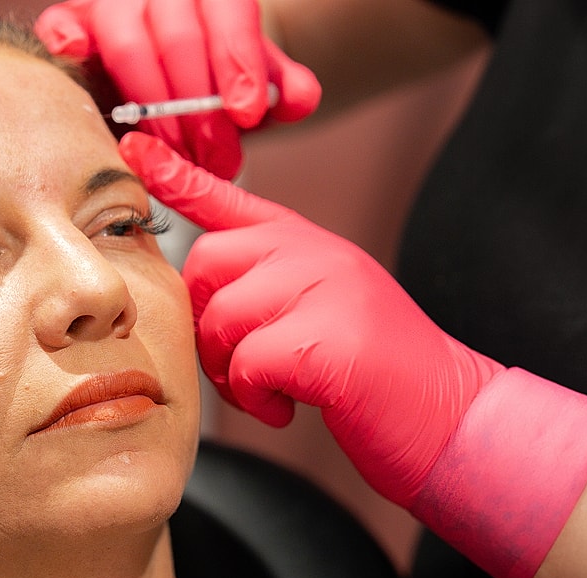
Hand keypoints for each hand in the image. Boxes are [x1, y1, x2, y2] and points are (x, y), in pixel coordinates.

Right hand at [37, 0, 319, 179]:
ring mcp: (113, 3)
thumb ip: (283, 87)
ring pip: (127, 40)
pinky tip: (78, 58)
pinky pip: (60, 24)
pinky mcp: (73, 20)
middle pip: (178, 34)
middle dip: (198, 107)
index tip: (248, 114)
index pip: (228, 10)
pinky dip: (66, 40)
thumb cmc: (218, 79)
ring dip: (154, 106)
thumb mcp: (259, 82)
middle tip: (215, 158)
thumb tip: (299, 98)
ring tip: (175, 152)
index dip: (238, 62)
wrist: (175, 74)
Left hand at [120, 132, 586, 577]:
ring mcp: (327, 290)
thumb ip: (269, 287)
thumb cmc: (380, 378)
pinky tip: (291, 408)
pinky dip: (256, 399)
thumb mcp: (324, 309)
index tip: (135, 149)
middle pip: (205, 264)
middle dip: (207, 327)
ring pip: (221, 318)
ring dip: (231, 372)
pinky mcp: (328, 339)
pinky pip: (247, 364)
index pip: (231, 199)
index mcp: (312, 244)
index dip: (178, 174)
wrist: (452, 419)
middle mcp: (318, 253)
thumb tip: (201, 299)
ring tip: (274, 392)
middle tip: (244, 368)